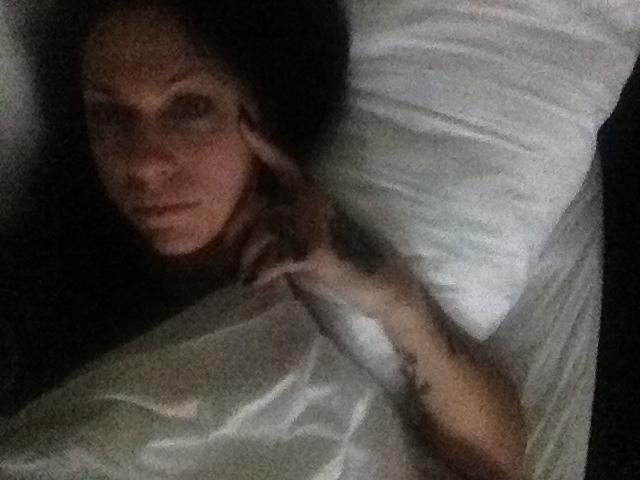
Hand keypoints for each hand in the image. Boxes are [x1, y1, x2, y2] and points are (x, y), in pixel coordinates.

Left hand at [238, 115, 414, 315]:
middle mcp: (313, 201)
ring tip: (248, 278)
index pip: (284, 164)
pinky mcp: (315, 247)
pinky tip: (256, 283)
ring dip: (250, 260)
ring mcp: (315, 222)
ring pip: (263, 234)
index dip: (264, 143)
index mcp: (312, 194)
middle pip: (261, 212)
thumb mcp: (308, 236)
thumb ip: (284, 226)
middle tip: (236, 262)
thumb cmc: (341, 262)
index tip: (243, 120)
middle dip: (243, 240)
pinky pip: (273, 258)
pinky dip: (260, 274)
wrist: (380, 283)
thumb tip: (249, 231)